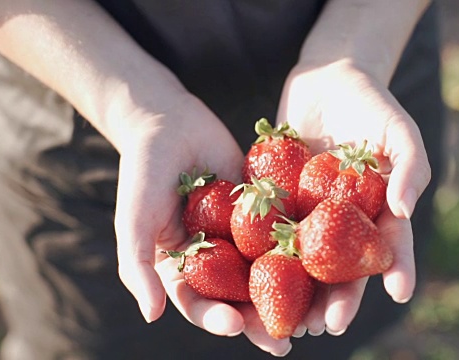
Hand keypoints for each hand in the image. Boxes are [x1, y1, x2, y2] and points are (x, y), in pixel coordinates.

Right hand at [111, 92, 297, 355]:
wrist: (169, 122)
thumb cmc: (143, 172)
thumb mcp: (134, 220)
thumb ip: (139, 266)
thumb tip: (151, 316)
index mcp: (185, 267)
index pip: (202, 303)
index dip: (218, 319)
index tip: (238, 327)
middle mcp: (216, 257)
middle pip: (240, 297)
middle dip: (260, 322)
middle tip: (284, 343)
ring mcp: (241, 235)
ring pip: (267, 271)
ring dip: (288, 296)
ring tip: (311, 317)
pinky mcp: (264, 210)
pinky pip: (283, 233)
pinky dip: (302, 250)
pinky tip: (325, 264)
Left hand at [273, 60, 430, 335]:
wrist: (327, 79)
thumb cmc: (373, 104)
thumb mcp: (400, 131)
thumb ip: (410, 168)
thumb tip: (405, 212)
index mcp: (378, 213)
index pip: (388, 248)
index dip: (394, 271)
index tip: (397, 294)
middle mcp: (343, 222)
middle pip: (342, 268)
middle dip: (336, 299)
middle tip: (325, 325)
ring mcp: (310, 215)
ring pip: (304, 262)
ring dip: (297, 294)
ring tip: (290, 320)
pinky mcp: (278, 202)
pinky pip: (269, 230)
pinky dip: (261, 256)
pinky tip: (253, 279)